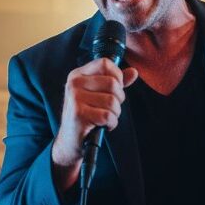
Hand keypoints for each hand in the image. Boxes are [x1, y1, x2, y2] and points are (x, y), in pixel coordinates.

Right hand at [52, 58, 138, 190]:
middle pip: (112, 83)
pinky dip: (111, 123)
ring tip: (105, 118)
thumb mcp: (99, 95)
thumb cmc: (87, 115)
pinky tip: (104, 125)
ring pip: (112, 101)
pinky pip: (107, 115)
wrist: (70, 141)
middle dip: (119, 99)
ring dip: (115, 113)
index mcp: (78, 75)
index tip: (115, 89)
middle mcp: (74, 83)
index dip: (117, 76)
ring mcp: (74, 98)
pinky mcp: (78, 114)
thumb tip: (134, 72)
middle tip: (110, 109)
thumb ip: (116, 82)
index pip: (104, 63)